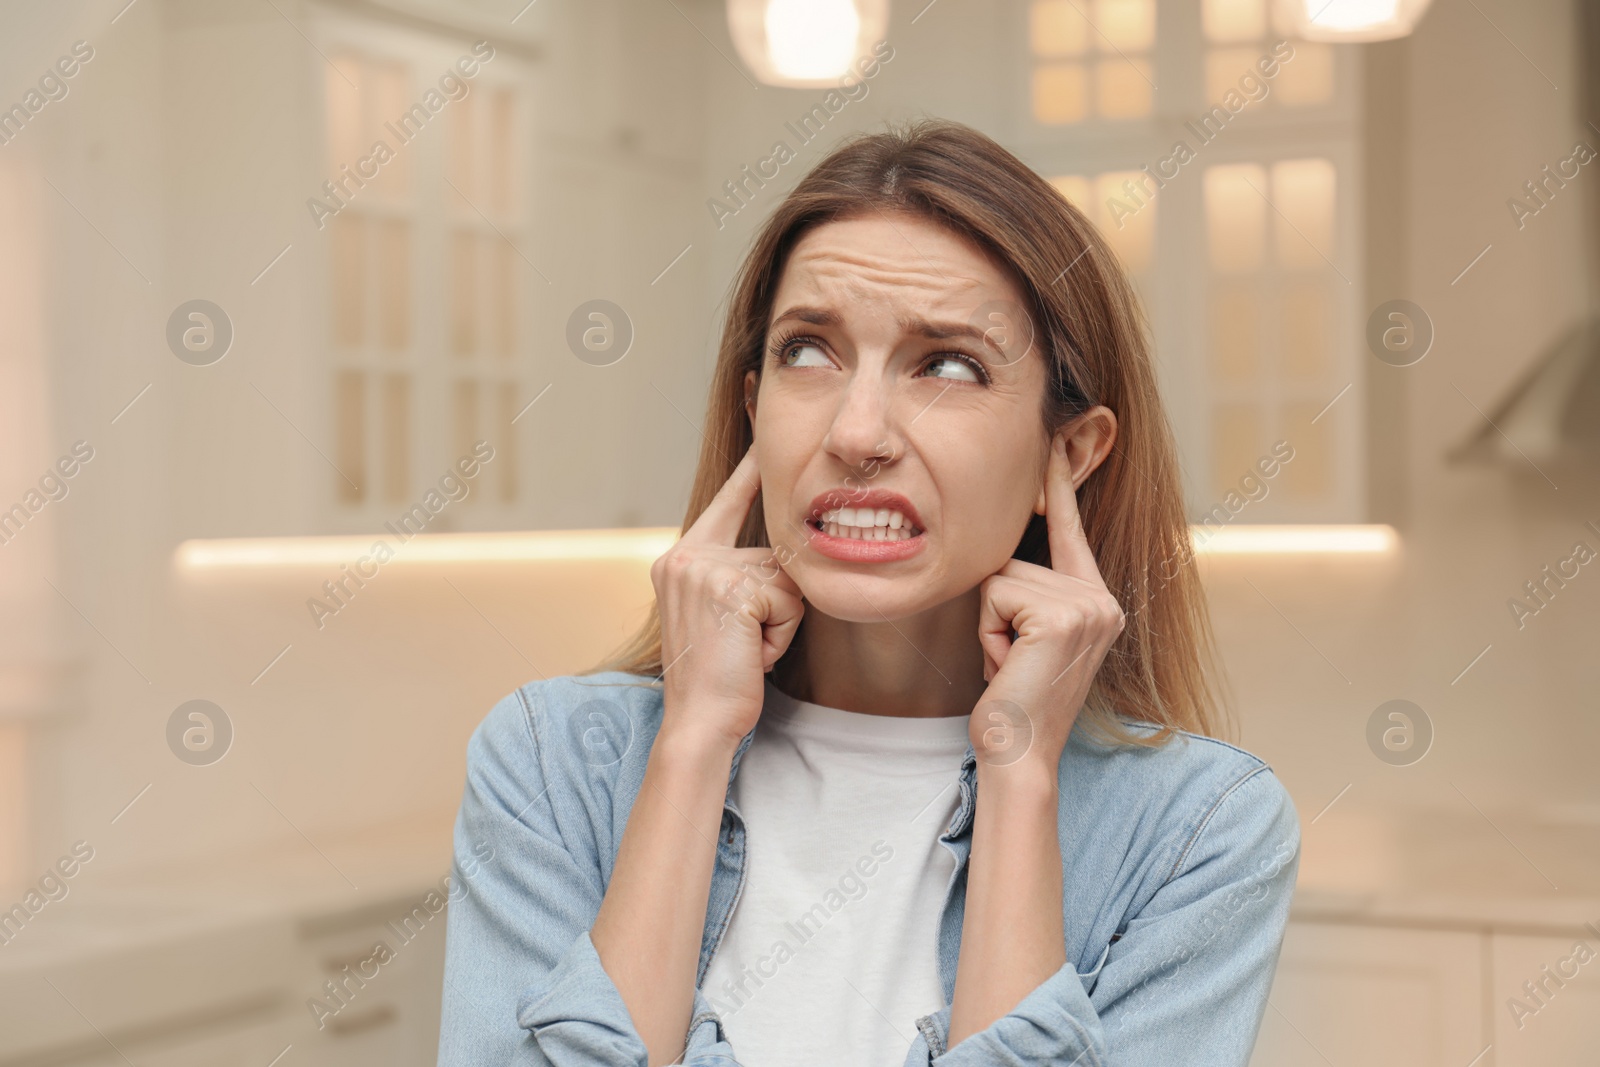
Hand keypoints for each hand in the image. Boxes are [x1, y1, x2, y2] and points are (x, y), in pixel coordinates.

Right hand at [652, 445, 805, 751]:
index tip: (759, 406)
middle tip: (744, 644)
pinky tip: (751, 655)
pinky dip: (781, 634)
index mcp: (681, 558)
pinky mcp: (731, 588)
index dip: (751, 466)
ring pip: (786, 578)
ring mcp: (704, 569)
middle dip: (777, 602)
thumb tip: (786, 552)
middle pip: (775, 552)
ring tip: (746, 649)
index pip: (728, 499)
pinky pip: (789, 600)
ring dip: (780, 621)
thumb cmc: (720, 676)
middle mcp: (685, 555)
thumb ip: (739, 576)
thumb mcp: (723, 614)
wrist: (699, 721)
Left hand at [971, 435, 1124, 771]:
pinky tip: (1008, 666)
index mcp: (1097, 601)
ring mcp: (1087, 606)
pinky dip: (988, 632)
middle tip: (1013, 660)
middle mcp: (1101, 598)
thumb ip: (1030, 594)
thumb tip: (1003, 555)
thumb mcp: (1027, 637)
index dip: (1058, 483)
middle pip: (1015, 558)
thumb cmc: (1014, 701)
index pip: (1068, 529)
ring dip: (990, 624)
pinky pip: (995, 594)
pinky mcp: (1061, 615)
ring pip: (1001, 576)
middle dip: (997, 610)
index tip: (1058, 436)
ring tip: (1011, 664)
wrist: (1020, 751)